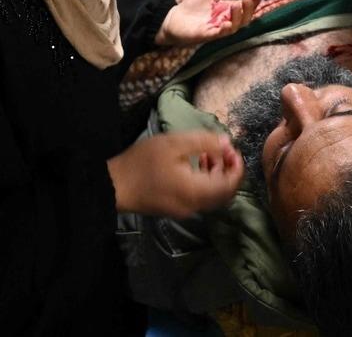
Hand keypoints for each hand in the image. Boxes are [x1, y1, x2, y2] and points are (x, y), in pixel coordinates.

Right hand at [108, 131, 242, 216]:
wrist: (114, 186)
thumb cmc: (143, 162)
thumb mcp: (174, 144)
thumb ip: (204, 142)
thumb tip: (227, 143)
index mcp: (197, 191)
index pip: (231, 185)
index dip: (237, 166)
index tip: (231, 148)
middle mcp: (195, 206)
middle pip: (225, 192)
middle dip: (229, 169)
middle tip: (223, 149)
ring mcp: (185, 210)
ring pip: (213, 195)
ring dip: (216, 174)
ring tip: (208, 152)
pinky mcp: (176, 209)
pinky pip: (200, 197)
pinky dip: (204, 181)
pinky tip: (195, 163)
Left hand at [158, 0, 259, 46]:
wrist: (173, 19)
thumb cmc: (192, 7)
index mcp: (227, 10)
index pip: (246, 7)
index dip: (254, 0)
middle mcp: (226, 20)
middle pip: (245, 18)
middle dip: (250, 9)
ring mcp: (218, 28)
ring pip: (235, 27)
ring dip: (239, 16)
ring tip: (238, 5)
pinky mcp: (207, 34)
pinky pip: (220, 34)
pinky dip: (225, 29)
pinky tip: (226, 23)